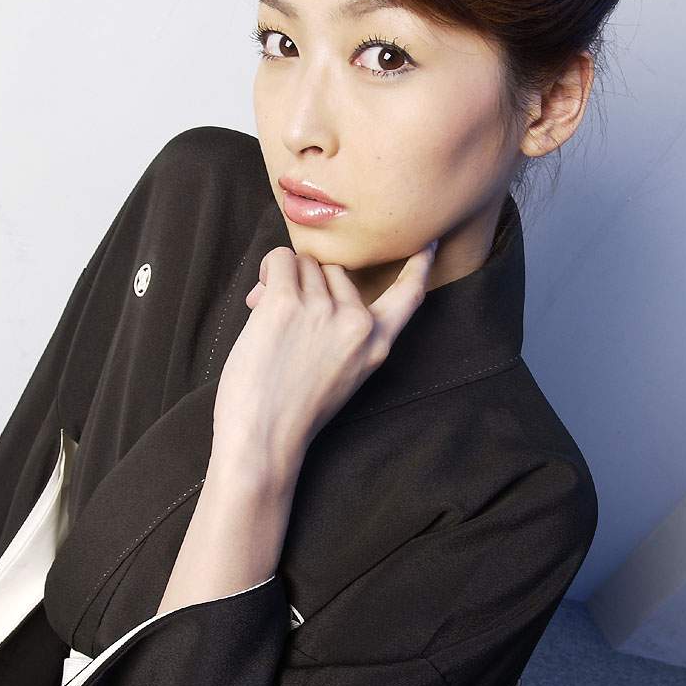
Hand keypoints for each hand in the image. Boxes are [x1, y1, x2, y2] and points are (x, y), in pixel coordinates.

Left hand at [210, 240, 438, 482]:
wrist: (263, 441)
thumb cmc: (290, 414)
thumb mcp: (341, 375)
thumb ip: (341, 331)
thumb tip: (305, 278)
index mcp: (376, 346)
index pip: (408, 297)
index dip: (419, 268)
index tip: (428, 245)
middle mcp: (357, 324)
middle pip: (335, 269)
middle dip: (309, 284)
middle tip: (286, 319)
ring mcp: (323, 311)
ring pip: (304, 264)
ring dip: (282, 281)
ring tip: (268, 321)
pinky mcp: (286, 303)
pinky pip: (278, 260)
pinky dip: (265, 272)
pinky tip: (257, 301)